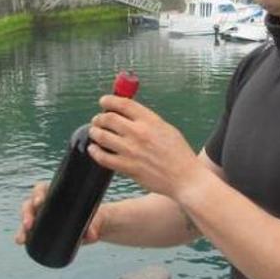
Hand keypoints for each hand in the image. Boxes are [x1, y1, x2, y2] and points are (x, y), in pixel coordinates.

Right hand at [14, 182, 104, 244]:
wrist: (96, 226)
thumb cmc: (95, 216)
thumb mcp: (97, 219)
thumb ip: (95, 226)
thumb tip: (91, 235)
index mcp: (57, 193)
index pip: (42, 188)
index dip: (38, 193)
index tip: (40, 202)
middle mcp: (46, 203)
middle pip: (30, 204)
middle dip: (26, 213)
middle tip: (29, 224)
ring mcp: (43, 216)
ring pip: (27, 218)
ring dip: (22, 227)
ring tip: (21, 239)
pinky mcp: (43, 229)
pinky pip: (29, 231)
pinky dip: (23, 235)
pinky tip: (20, 242)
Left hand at [88, 96, 212, 198]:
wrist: (185, 178)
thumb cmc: (179, 154)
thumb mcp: (167, 129)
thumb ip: (148, 121)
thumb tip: (128, 114)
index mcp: (151, 121)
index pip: (124, 104)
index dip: (110, 100)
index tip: (103, 101)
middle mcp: (139, 133)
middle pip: (109, 118)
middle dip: (99, 118)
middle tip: (97, 120)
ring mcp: (132, 151)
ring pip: (102, 136)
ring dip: (95, 132)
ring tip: (94, 132)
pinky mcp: (128, 167)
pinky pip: (103, 157)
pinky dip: (95, 152)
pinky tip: (94, 150)